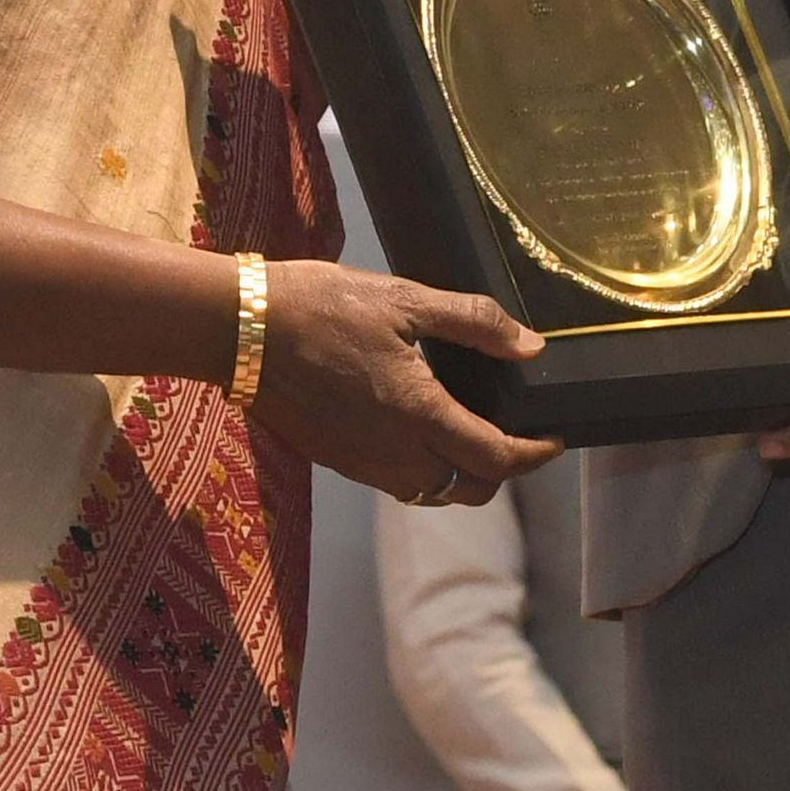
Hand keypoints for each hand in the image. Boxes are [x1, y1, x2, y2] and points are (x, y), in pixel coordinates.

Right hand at [246, 260, 559, 504]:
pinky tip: (410, 428)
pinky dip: (416, 468)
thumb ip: (472, 323)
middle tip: (512, 437)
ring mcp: (359, 462)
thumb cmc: (321, 305)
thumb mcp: (402, 298)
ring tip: (463, 433)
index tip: (552, 439)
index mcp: (420, 414)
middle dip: (499, 472)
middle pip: (467, 490)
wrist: (237, 329)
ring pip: (427, 492)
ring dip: (456, 475)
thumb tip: (530, 346)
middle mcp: (394, 453)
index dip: (533, 455)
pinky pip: (391, 480)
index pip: (496, 459)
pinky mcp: (332, 459)